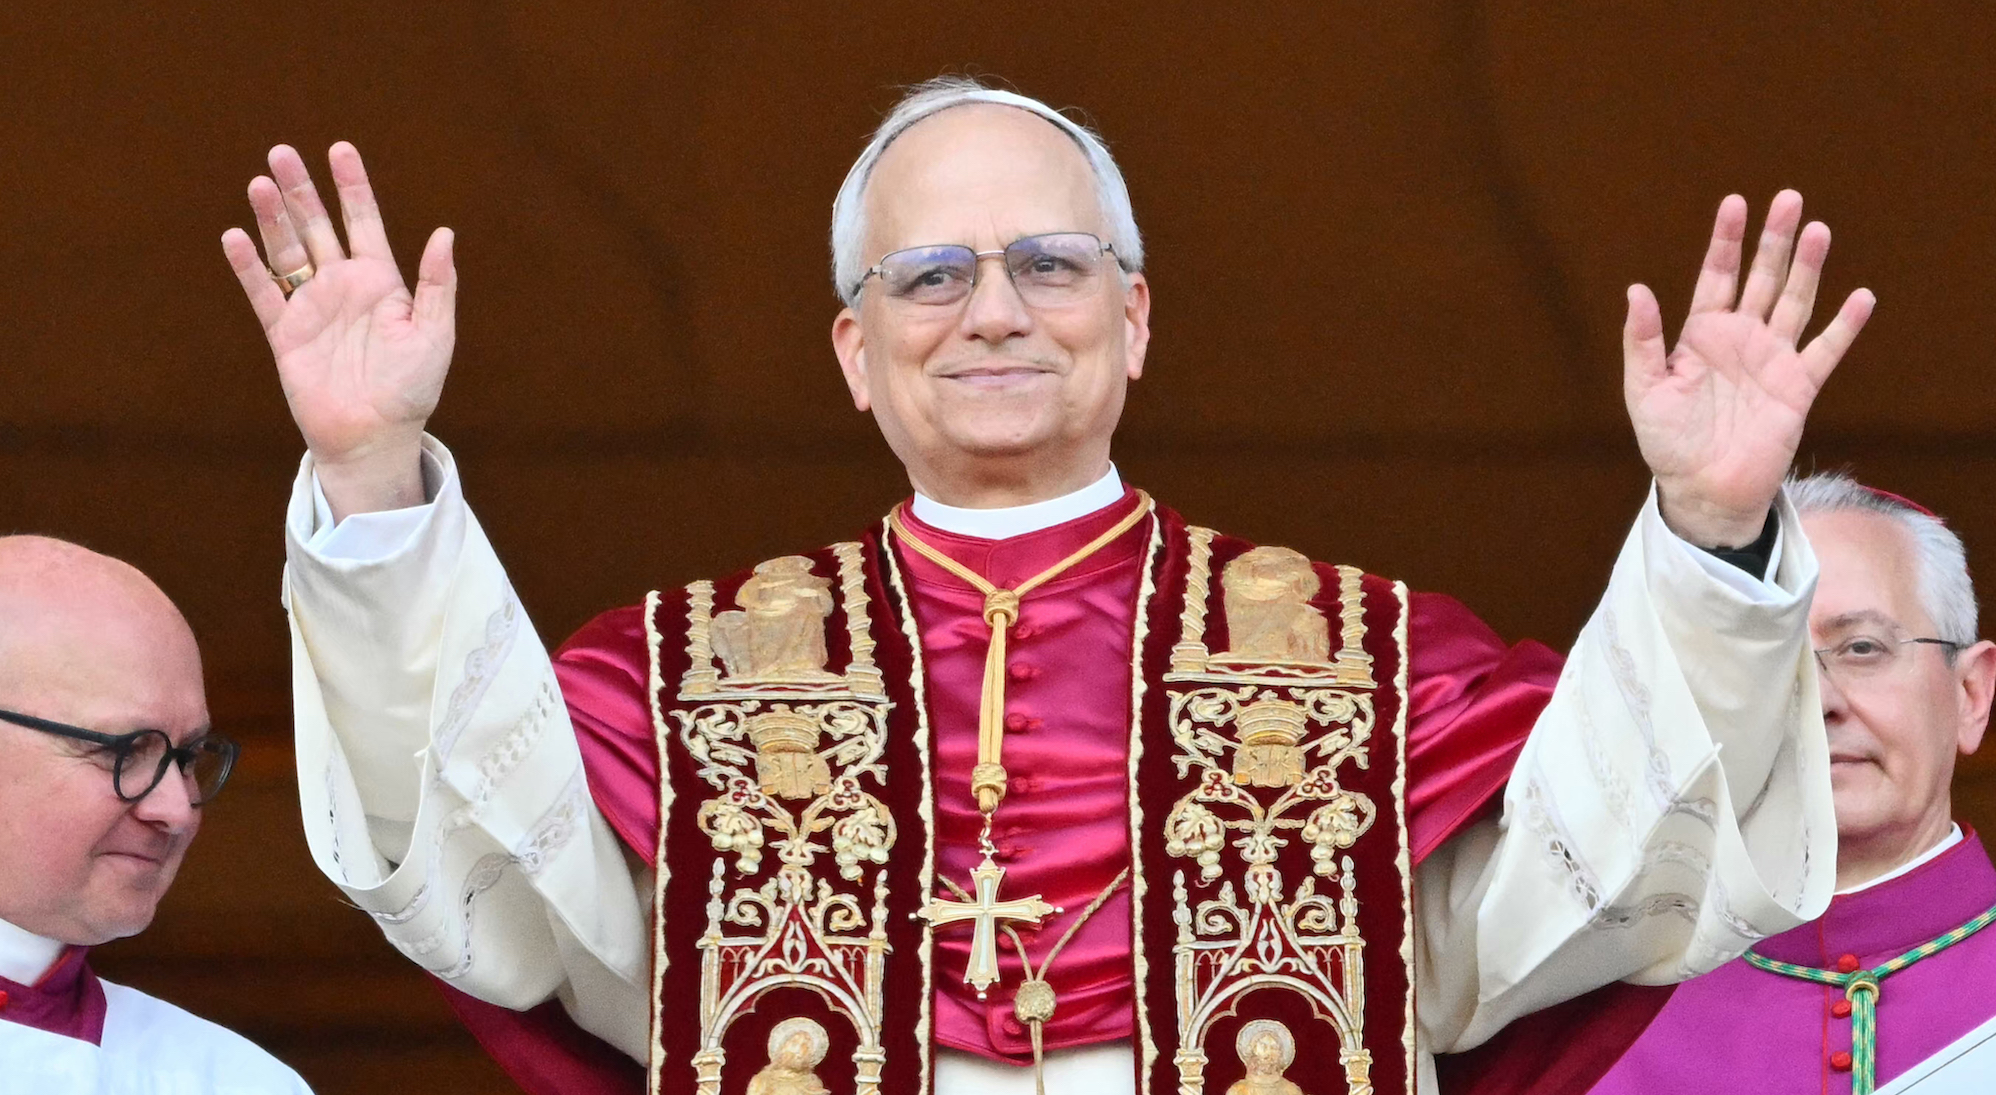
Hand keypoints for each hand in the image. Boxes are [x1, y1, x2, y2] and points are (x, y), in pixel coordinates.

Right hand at [221, 143, 454, 519]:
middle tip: (281, 151)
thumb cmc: (411, 389)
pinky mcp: (285, 333)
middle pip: (317, 226)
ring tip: (260, 182)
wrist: (374, 436)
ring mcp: (312, 307)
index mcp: (381, 282)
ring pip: (287, 251)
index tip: (340, 149)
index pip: (364, 222)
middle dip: (301, 190)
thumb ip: (438, 284)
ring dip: (272, 218)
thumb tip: (444, 233)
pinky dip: (248, 266)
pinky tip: (235, 236)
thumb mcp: (434, 334)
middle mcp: (343, 287)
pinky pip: (263, 293)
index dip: (352, 187)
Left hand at [1624, 190, 1874, 546]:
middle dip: (1773, 240)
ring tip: (1818, 230)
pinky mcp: (1798, 388)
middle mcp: (1740, 339)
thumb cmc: (1667, 442)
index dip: (1726, 241)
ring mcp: (1772, 360)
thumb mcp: (1644, 389)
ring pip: (1794, 302)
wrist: (1703, 489)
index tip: (1735, 203)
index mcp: (1701, 334)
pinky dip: (1844, 326)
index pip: (1716, 276)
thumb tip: (1636, 290)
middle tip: (1788, 199)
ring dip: (1807, 268)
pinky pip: (1825, 351)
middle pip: (1761, 278)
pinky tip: (1860, 297)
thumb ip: (1642, 341)